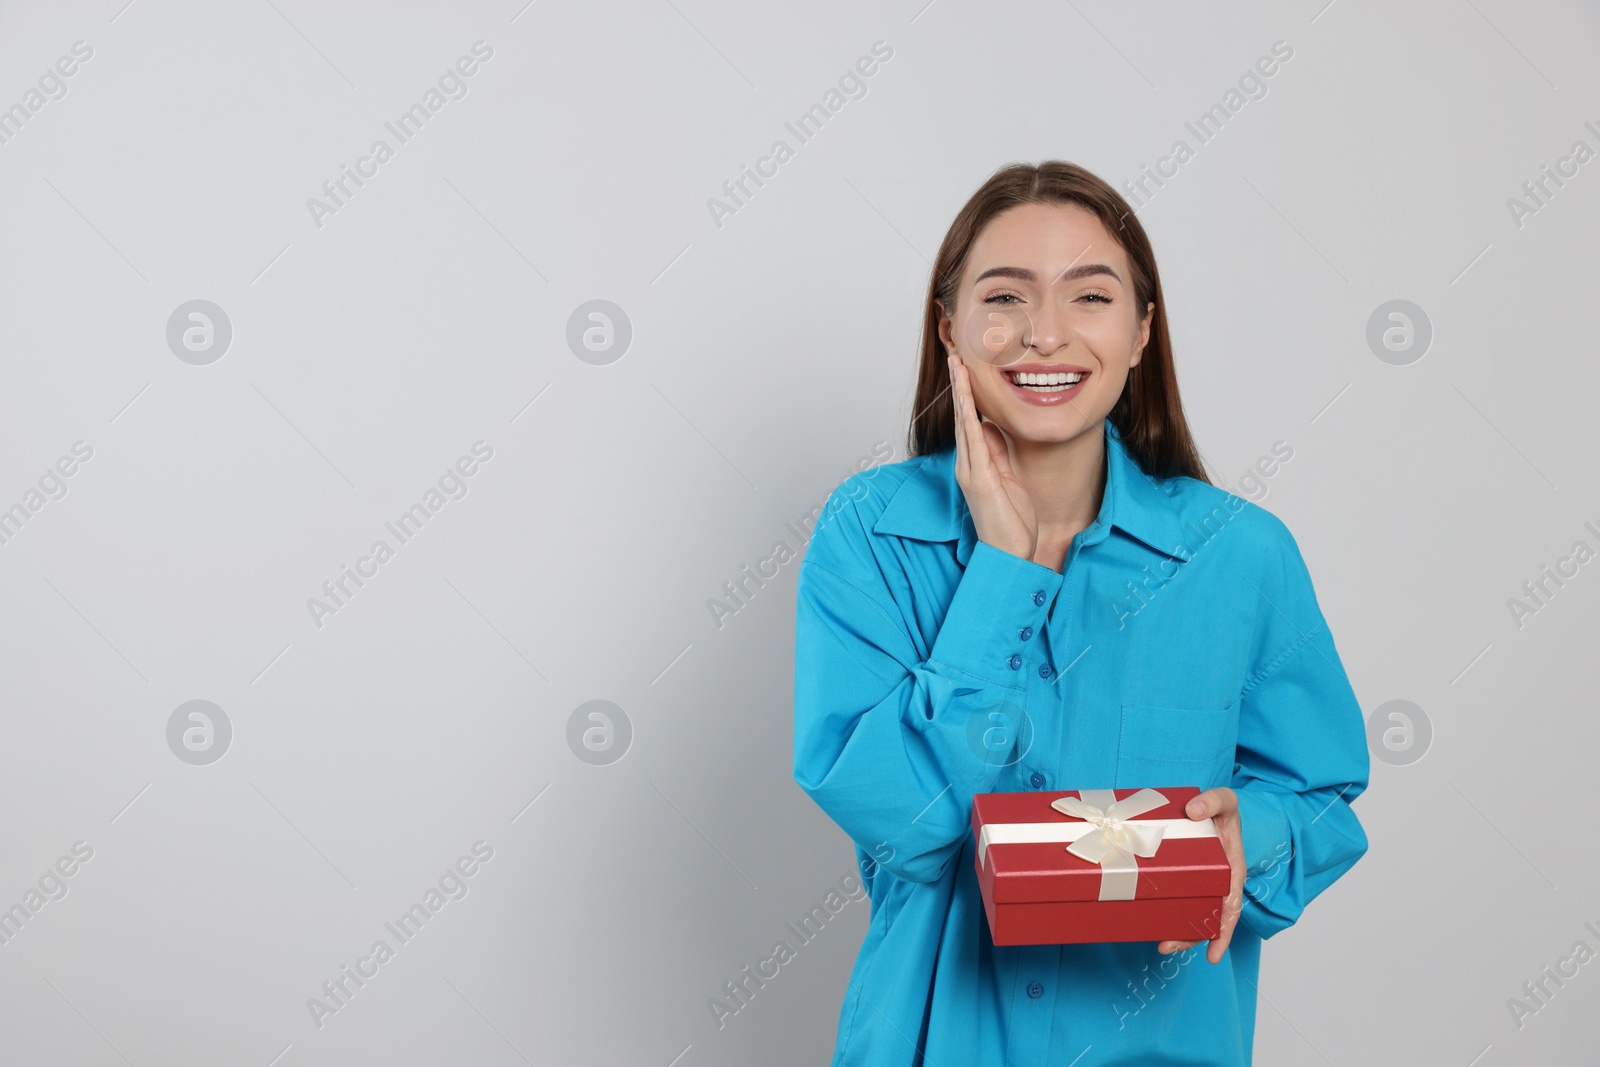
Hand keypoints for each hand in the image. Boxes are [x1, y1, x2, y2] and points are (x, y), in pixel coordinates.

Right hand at [947, 353, 1037, 560]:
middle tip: (956, 356)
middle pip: (961, 416)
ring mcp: (971, 471)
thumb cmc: (1011, 523)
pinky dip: (969, 417)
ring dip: (960, 393)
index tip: (965, 369)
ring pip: (963, 423)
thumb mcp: (1009, 480)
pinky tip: (966, 399)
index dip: (966, 394)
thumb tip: (993, 427)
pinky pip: (973, 442)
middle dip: (959, 385)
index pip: (969, 421)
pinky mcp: (979, 479)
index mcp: (975, 464)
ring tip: (957, 366)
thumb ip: (999, 454)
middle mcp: (968, 464)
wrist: (1009, 555)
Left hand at [1157, 786, 1244, 964]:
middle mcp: (1217, 882)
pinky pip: (1177, 899)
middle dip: (1192, 938)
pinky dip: (1167, 912)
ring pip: (1191, 914)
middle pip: (1208, 918)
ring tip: (1161, 946)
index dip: (1224, 932)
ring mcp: (1200, 883)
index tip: (1214, 955)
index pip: (1230, 907)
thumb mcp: (1225, 800)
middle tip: (1167, 947)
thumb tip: (1194, 811)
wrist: (1210, 806)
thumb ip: (1214, 800)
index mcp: (1232, 870)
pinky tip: (1152, 922)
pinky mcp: (1183, 878)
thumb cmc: (1221, 809)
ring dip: (1178, 932)